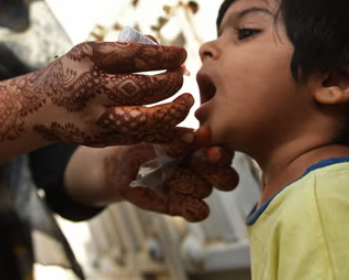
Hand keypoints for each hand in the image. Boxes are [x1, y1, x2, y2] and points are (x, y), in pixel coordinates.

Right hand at [28, 42, 193, 146]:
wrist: (39, 108)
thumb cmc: (73, 72)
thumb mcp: (89, 52)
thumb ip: (125, 48)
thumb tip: (162, 46)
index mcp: (88, 60)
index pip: (134, 55)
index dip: (164, 55)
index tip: (181, 54)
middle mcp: (90, 90)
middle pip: (140, 88)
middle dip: (170, 82)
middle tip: (181, 76)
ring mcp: (96, 118)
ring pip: (143, 120)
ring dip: (172, 111)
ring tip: (187, 100)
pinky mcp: (102, 139)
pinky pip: (140, 138)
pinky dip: (166, 133)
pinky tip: (182, 127)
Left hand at [104, 127, 238, 221]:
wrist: (120, 167)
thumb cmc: (139, 145)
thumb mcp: (152, 138)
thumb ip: (173, 138)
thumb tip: (192, 136)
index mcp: (200, 146)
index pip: (224, 151)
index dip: (222, 154)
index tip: (211, 152)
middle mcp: (202, 168)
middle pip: (228, 178)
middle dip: (214, 173)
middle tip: (192, 165)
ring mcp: (194, 188)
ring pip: (207, 190)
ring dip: (187, 184)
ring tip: (166, 176)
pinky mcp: (182, 206)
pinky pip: (200, 212)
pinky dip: (192, 208)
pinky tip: (176, 199)